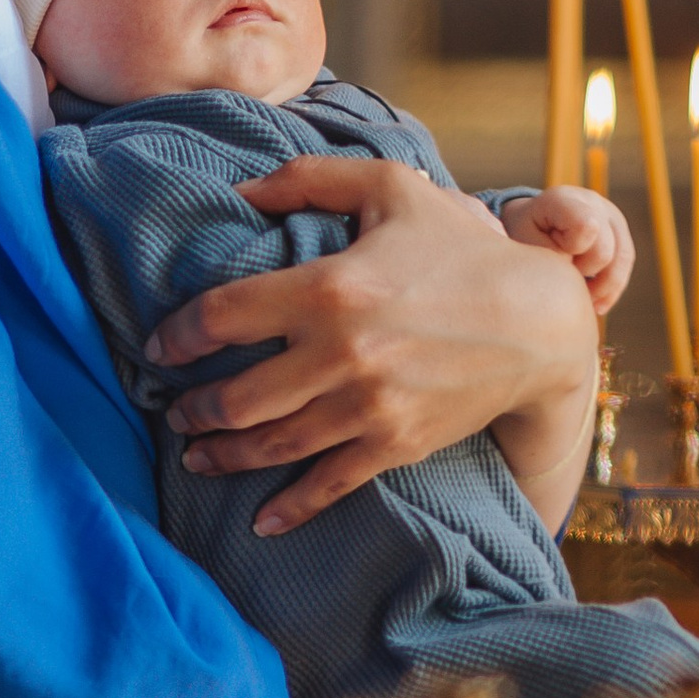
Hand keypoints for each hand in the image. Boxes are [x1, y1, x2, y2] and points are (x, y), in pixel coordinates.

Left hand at [143, 157, 599, 533]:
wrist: (539, 323)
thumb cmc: (461, 248)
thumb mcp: (392, 189)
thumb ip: (310, 178)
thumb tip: (241, 192)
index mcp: (328, 286)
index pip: (223, 316)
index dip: (178, 335)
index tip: (159, 347)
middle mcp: (339, 353)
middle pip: (236, 394)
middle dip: (192, 409)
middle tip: (173, 410)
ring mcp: (367, 406)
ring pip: (271, 444)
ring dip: (221, 455)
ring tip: (195, 455)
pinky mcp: (394, 444)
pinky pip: (328, 484)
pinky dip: (289, 507)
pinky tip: (260, 519)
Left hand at [500, 184, 634, 318]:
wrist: (530, 227)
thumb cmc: (524, 237)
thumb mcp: (523, 246)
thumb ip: (551, 257)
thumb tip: (580, 276)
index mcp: (563, 199)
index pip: (586, 227)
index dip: (573, 252)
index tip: (551, 256)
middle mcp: (592, 201)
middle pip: (605, 251)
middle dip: (583, 273)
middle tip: (561, 278)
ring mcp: (610, 215)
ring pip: (622, 260)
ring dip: (601, 287)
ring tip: (579, 297)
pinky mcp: (620, 232)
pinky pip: (626, 266)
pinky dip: (610, 289)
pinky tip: (595, 303)